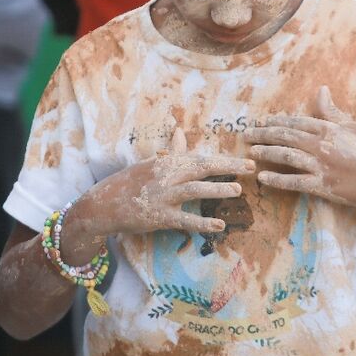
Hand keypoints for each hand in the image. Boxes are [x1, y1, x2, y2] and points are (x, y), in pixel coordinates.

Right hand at [94, 129, 255, 235]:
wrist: (104, 204)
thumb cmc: (130, 183)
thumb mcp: (150, 164)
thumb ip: (171, 151)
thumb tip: (179, 130)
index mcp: (168, 163)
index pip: (201, 158)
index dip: (225, 159)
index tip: (246, 160)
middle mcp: (167, 176)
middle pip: (202, 168)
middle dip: (228, 167)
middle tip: (251, 167)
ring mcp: (163, 196)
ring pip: (195, 190)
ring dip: (217, 190)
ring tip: (238, 191)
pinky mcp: (160, 216)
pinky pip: (185, 220)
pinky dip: (203, 223)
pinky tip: (220, 225)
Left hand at [246, 86, 355, 208]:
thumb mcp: (351, 129)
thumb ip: (332, 111)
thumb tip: (321, 89)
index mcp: (328, 129)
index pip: (295, 121)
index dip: (276, 121)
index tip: (260, 121)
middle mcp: (321, 144)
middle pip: (285, 136)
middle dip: (263, 134)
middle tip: (246, 134)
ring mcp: (320, 165)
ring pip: (285, 155)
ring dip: (265, 152)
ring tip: (250, 152)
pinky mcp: (321, 185)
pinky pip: (293, 180)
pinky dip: (276, 179)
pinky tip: (262, 177)